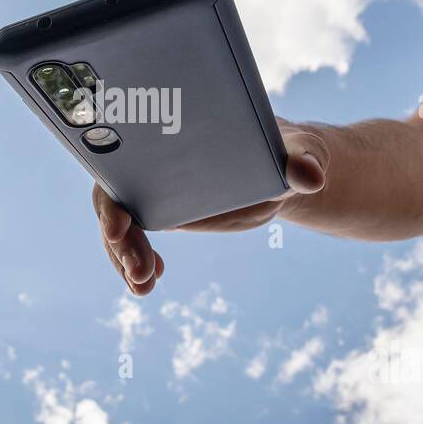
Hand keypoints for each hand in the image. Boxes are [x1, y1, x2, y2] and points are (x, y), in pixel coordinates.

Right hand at [92, 119, 328, 295]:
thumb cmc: (290, 149)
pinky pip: (135, 239)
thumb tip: (310, 176)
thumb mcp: (301, 152)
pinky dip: (135, 263)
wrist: (287, 169)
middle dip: (118, 240)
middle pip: (114, 198)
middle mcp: (156, 160)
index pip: (125, 160)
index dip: (113, 194)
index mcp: (177, 136)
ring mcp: (155, 188)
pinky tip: (151, 281)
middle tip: (140, 273)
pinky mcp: (163, 211)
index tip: (119, 226)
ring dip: (123, 258)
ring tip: (143, 287)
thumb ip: (304, 161)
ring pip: (119, 225)